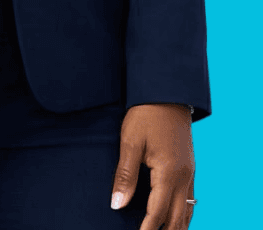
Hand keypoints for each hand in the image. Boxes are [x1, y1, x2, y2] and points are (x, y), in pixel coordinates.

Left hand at [111, 103, 195, 227]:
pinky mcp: (190, 168)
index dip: (147, 229)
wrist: (167, 92)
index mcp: (169, 173)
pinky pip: (190, 200)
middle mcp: (184, 177)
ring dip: (176, 227)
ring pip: (188, 212)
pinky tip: (174, 219)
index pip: (158, 212)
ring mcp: (190, 173)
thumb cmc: (145, 114)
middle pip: (177, 219)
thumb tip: (117, 204)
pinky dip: (183, 214)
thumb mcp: (130, 142)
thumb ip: (125, 175)